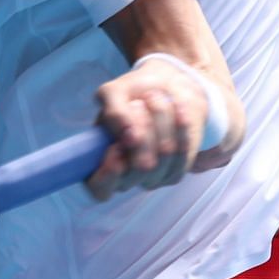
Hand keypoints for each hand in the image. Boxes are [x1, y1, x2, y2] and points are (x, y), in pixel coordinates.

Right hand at [86, 57, 223, 201]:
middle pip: (139, 167)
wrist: (166, 91)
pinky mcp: (173, 173)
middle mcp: (122, 177)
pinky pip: (181, 155)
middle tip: (138, 103)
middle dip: (143, 128)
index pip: (99, 188)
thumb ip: (113, 112)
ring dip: (161, 120)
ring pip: (163, 156)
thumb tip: (127, 135)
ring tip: (155, 98)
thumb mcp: (114, 93)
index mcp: (97, 163)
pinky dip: (180, 128)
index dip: (107, 175)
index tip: (116, 148)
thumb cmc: (133, 95)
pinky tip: (178, 111)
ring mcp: (149, 178)